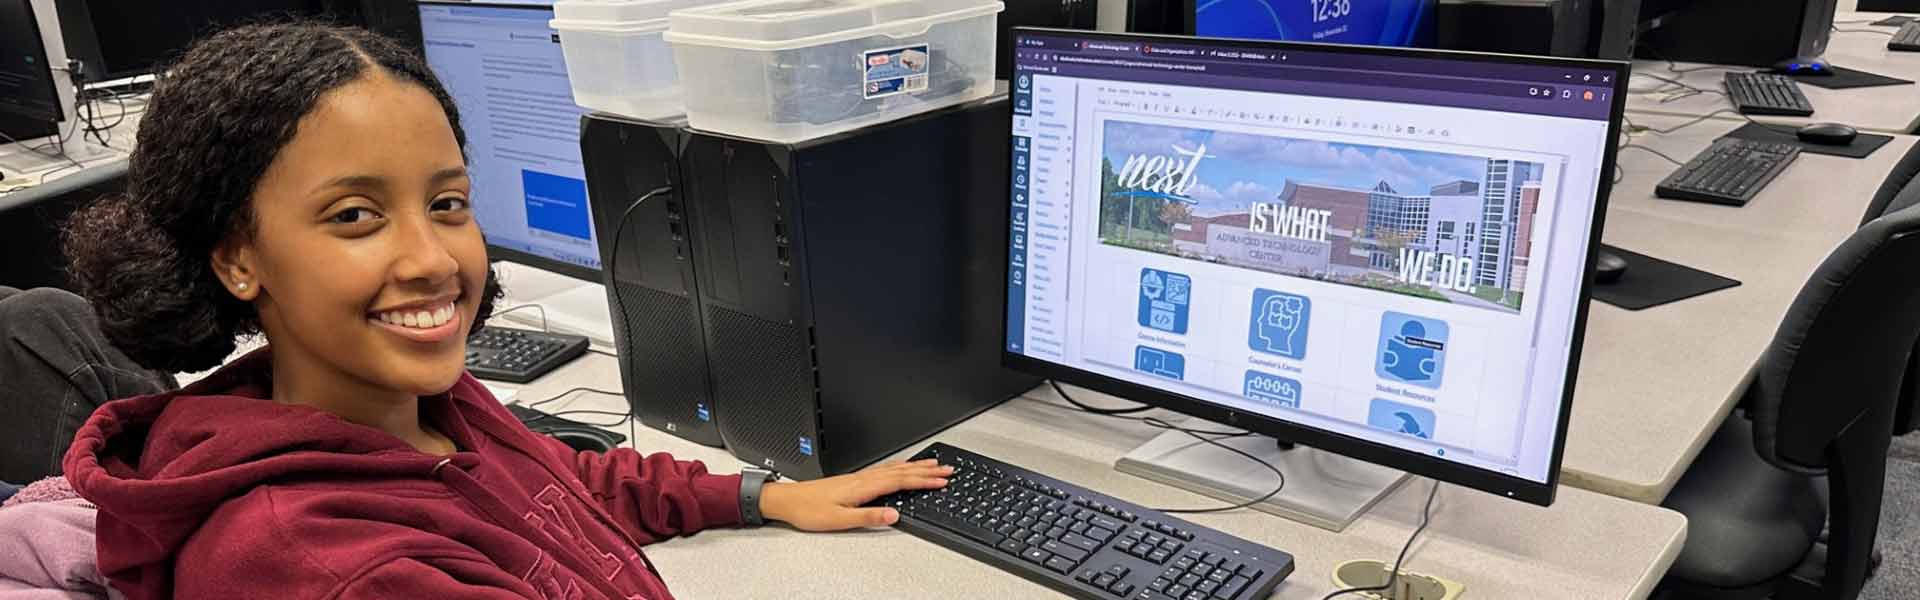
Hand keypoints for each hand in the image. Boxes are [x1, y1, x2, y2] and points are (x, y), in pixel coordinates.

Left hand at [758, 459, 952, 531]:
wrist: (788, 500)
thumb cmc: (809, 510)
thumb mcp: (840, 519)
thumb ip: (868, 517)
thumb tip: (894, 515)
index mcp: (863, 487)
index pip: (901, 482)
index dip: (923, 481)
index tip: (942, 481)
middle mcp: (864, 478)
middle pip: (902, 471)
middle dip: (927, 470)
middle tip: (948, 469)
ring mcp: (859, 477)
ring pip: (895, 468)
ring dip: (916, 466)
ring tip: (933, 465)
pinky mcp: (854, 479)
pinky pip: (885, 469)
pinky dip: (900, 466)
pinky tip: (902, 467)